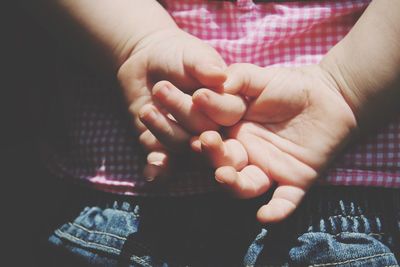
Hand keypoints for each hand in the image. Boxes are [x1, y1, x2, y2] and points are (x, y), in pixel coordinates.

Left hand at [116, 28, 226, 178]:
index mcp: (228, 106)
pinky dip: (158, 169)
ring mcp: (188, 140)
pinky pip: (164, 162)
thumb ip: (205, 64)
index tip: (199, 95)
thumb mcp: (193, 55)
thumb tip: (220, 75)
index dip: (216, 108)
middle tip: (163, 91)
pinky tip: (151, 173)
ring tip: (147, 110)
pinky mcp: (165, 149)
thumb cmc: (178, 55)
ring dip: (164, 131)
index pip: (229, 113)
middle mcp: (213, 128)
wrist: (147, 62)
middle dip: (186, 117)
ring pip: (182, 146)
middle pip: (206, 133)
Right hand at [192, 63, 357, 222]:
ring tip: (224, 175)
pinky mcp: (295, 180)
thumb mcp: (258, 78)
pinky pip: (284, 200)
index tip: (189, 124)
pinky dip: (276, 210)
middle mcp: (245, 153)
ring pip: (245, 186)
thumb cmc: (291, 85)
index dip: (197, 134)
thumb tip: (201, 93)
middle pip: (221, 163)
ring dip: (233, 185)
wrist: (332, 94)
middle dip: (211, 156)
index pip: (207, 137)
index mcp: (231, 131)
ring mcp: (269, 169)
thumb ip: (235, 79)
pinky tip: (266, 216)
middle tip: (206, 142)